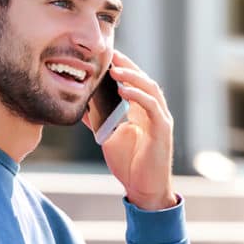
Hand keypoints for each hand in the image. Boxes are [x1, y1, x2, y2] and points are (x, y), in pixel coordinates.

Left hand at [82, 50, 176, 209]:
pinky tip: (124, 91)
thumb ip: (99, 121)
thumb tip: (81, 106)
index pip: (135, 84)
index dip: (123, 69)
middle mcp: (154, 112)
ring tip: (115, 70)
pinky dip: (139, 97)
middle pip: (144, 81)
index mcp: (142, 112)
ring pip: (150, 90)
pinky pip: (152, 108)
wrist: (143, 188)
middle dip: (128, 67)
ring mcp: (160, 120)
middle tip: (111, 54)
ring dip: (133, 78)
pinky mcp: (162, 131)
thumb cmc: (129, 164)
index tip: (107, 56)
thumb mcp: (108, 138)